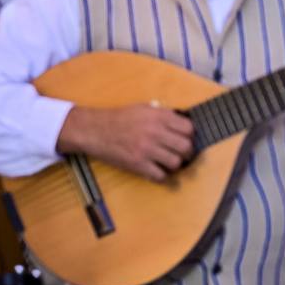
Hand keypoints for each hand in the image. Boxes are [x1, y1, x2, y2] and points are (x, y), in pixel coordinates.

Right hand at [57, 104, 194, 182]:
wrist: (95, 130)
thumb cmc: (119, 118)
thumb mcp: (144, 108)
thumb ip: (163, 114)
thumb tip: (180, 120)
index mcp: (159, 117)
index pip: (189, 128)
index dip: (190, 134)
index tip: (186, 138)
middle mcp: (156, 132)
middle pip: (186, 146)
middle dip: (187, 151)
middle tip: (182, 153)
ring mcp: (147, 149)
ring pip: (176, 162)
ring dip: (175, 164)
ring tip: (170, 162)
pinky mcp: (137, 164)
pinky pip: (160, 175)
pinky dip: (162, 176)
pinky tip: (158, 171)